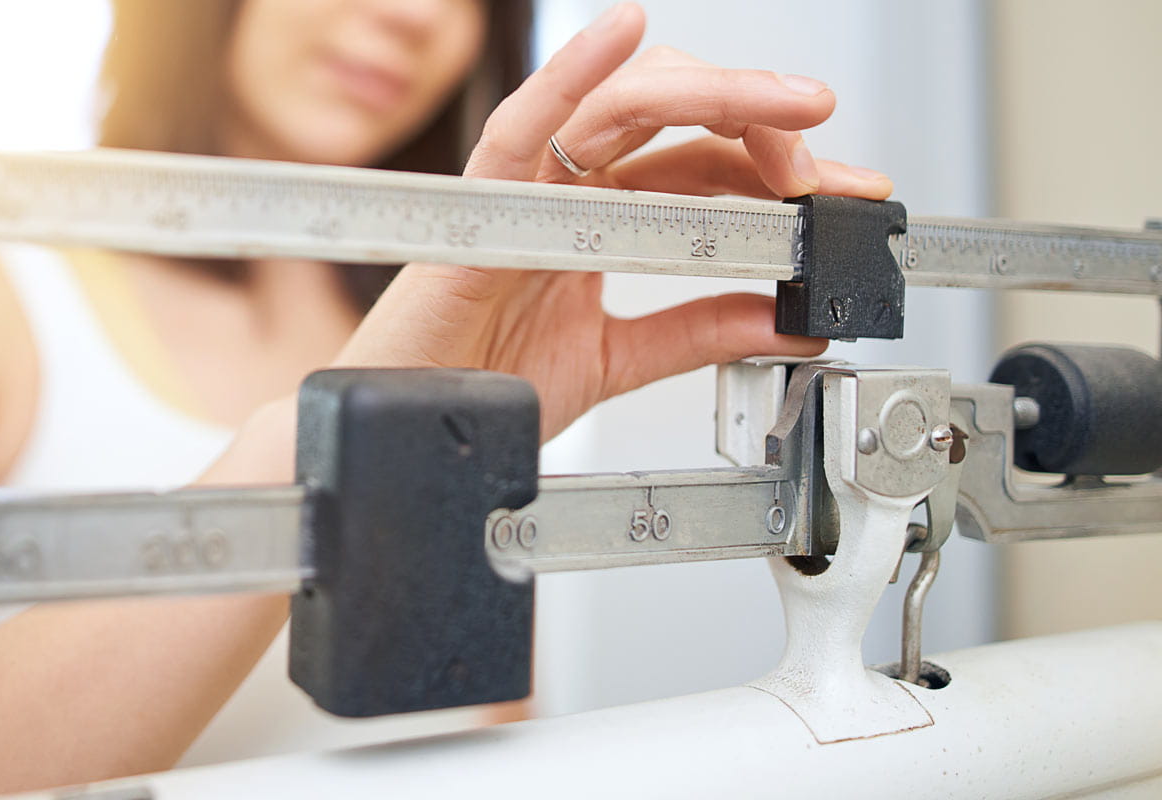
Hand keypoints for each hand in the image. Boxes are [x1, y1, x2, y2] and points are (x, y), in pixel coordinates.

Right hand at [335, 3, 891, 438]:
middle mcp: (564, 191)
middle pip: (677, 125)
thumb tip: (787, 319)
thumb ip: (694, 332)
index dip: (782, 174)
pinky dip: (571, 75)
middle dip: (766, 129)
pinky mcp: (479, 208)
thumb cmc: (480, 388)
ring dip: (713, 94)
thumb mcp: (614, 361)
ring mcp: (523, 191)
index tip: (853, 194)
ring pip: (623, 109)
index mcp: (595, 219)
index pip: (703, 171)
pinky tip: (625, 34)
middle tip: (836, 160)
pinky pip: (523, 128)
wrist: (414, 435)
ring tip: (787, 101)